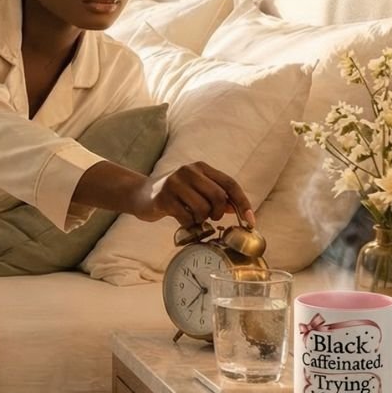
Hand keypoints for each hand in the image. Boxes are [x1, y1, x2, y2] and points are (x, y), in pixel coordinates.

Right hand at [130, 162, 253, 228]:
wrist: (140, 195)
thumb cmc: (174, 195)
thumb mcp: (196, 190)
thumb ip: (216, 196)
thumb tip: (238, 209)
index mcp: (201, 167)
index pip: (229, 184)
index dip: (243, 203)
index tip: (251, 221)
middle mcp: (189, 171)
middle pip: (219, 196)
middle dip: (219, 213)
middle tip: (211, 217)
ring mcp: (175, 183)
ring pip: (203, 208)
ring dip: (201, 219)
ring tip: (193, 217)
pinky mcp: (164, 198)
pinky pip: (186, 217)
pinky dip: (188, 224)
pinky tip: (183, 220)